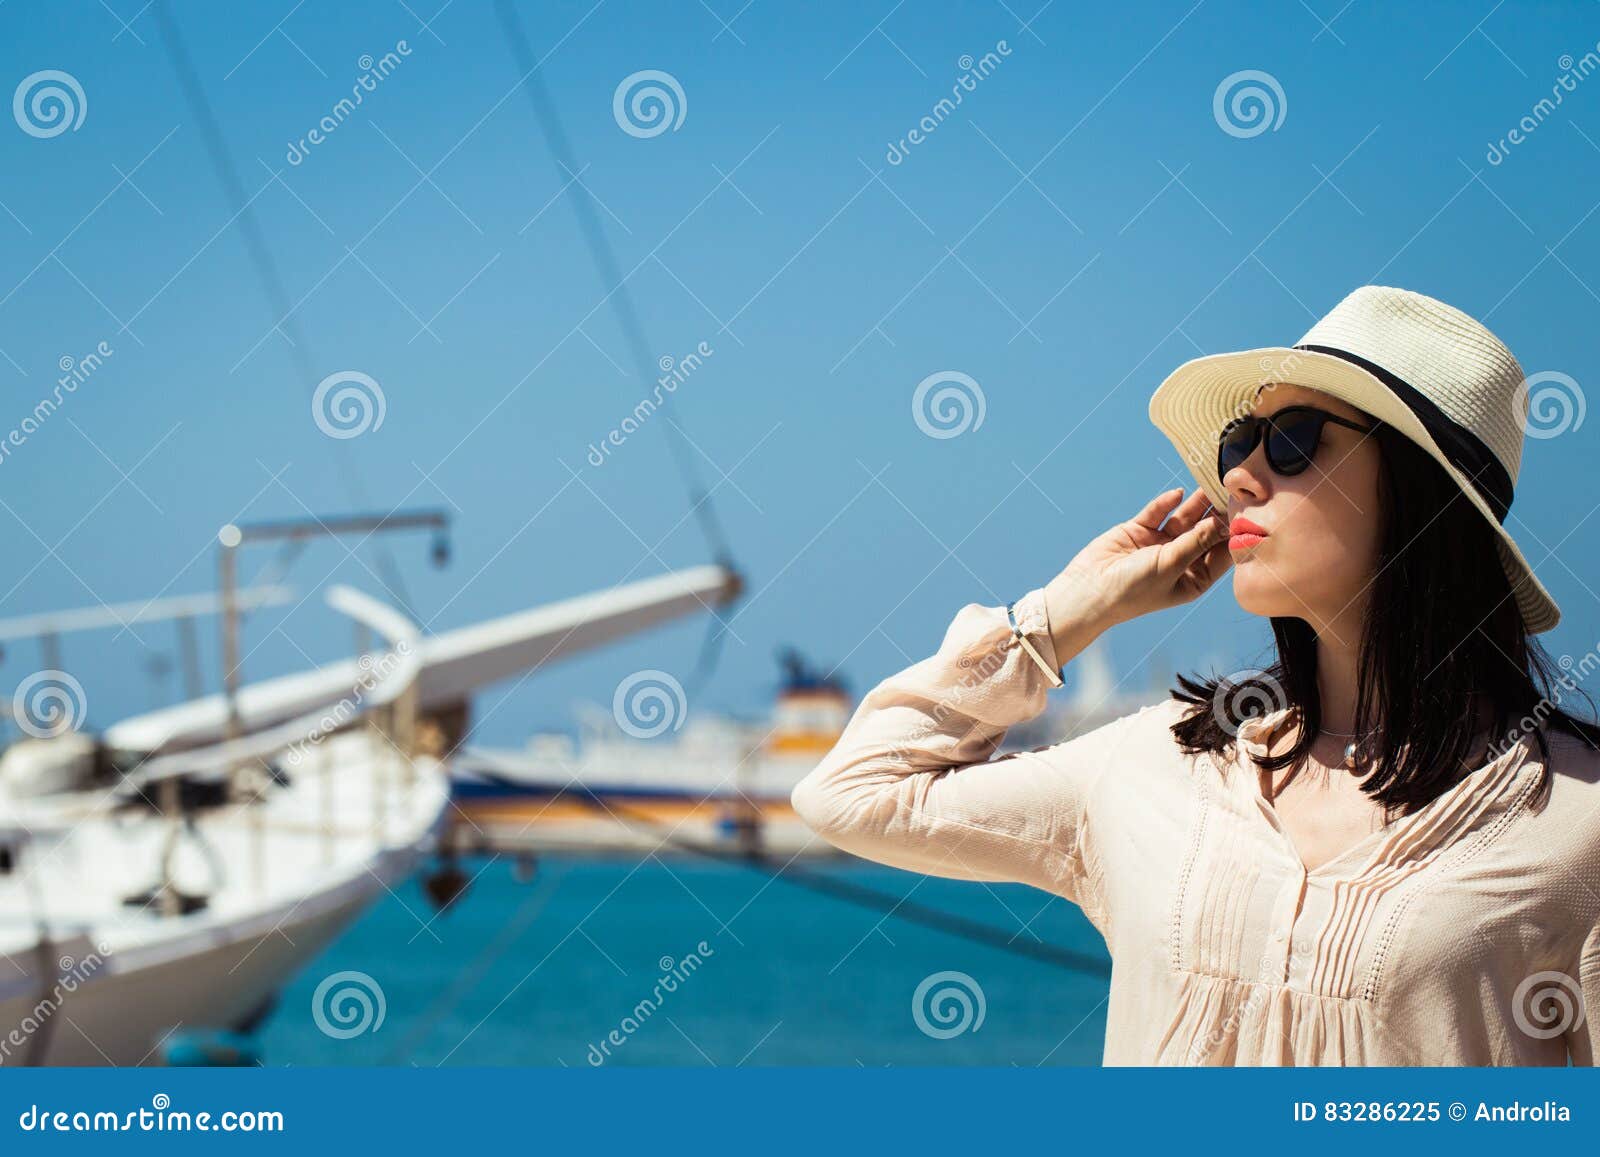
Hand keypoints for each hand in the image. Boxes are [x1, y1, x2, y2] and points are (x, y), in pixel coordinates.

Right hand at [1043, 487, 1231, 654]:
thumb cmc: (1134, 589)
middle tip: (1231, 491)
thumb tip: (1221, 521)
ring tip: (1209, 484)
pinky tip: (1178, 494)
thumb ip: (1195, 540)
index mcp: (1192, 579)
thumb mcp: (1171, 565)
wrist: (1089, 590)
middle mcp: (1179, 561)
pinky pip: (1156, 513)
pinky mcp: (1138, 531)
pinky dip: (1166, 504)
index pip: (1220, 553)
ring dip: (1195, 504)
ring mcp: (1158, 545)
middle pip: (1203, 532)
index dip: (1232, 534)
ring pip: (1182, 519)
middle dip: (1215, 513)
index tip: (1246, 512)